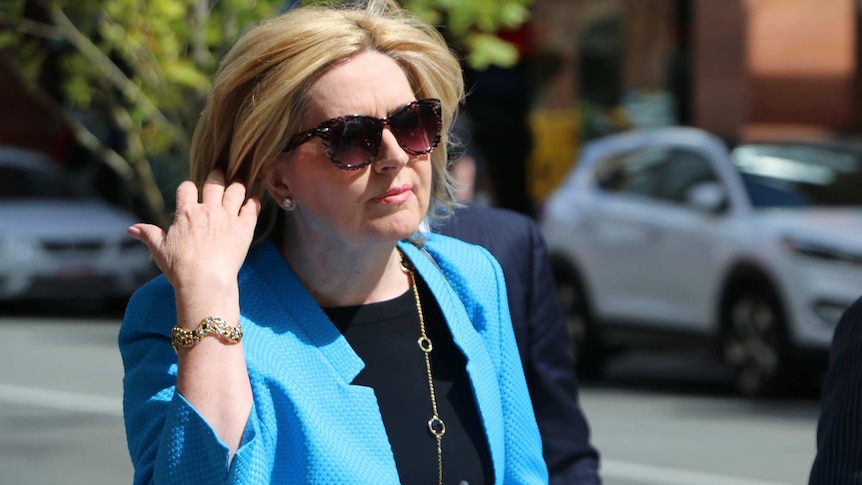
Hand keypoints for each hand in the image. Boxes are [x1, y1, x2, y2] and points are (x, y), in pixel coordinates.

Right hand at [128, 170, 260, 291]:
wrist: (204, 281)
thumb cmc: (180, 268)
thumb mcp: (160, 250)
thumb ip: (149, 235)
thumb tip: (131, 229)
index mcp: (186, 212)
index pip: (187, 187)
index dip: (189, 187)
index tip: (192, 191)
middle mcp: (208, 210)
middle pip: (214, 183)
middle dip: (216, 176)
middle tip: (219, 173)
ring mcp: (228, 217)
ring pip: (235, 190)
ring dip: (236, 186)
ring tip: (238, 185)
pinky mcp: (244, 228)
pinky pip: (252, 208)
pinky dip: (253, 203)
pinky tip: (253, 201)